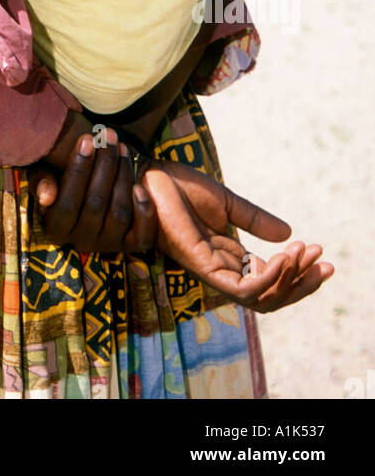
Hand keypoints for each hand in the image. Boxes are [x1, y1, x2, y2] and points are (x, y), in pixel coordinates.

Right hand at [30, 124, 156, 252]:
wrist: (94, 190)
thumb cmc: (65, 178)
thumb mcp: (45, 176)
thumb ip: (41, 181)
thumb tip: (47, 195)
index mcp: (56, 228)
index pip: (66, 204)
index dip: (77, 170)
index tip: (86, 140)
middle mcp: (81, 241)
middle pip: (95, 205)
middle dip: (104, 165)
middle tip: (109, 135)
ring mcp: (108, 244)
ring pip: (119, 214)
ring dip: (123, 177)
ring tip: (122, 147)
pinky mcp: (131, 246)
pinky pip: (142, 236)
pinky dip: (143, 211)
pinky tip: (140, 186)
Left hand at [141, 160, 333, 311]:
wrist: (149, 176)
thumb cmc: (178, 188)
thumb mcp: (227, 202)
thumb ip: (255, 219)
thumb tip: (289, 232)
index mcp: (230, 257)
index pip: (271, 279)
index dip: (298, 270)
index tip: (320, 251)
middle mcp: (222, 270)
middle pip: (271, 297)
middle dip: (302, 284)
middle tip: (326, 263)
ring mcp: (211, 271)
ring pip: (260, 299)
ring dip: (288, 280)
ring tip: (302, 253)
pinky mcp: (201, 267)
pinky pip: (240, 289)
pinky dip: (266, 279)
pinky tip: (281, 259)